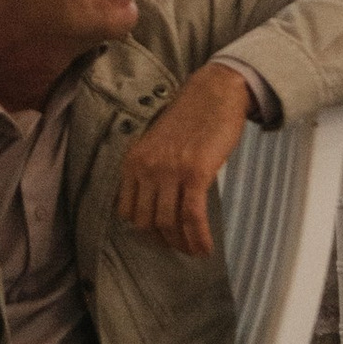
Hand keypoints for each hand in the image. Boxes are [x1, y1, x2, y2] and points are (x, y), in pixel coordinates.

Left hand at [117, 61, 253, 258]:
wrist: (214, 93)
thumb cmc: (190, 119)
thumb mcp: (156, 144)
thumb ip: (150, 170)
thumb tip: (154, 206)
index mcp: (133, 161)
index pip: (127, 211)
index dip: (144, 230)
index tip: (160, 236)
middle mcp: (146, 168)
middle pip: (147, 222)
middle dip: (164, 240)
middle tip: (180, 246)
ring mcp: (170, 171)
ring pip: (169, 223)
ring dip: (183, 243)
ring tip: (195, 250)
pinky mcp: (196, 173)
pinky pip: (193, 217)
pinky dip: (199, 237)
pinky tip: (206, 248)